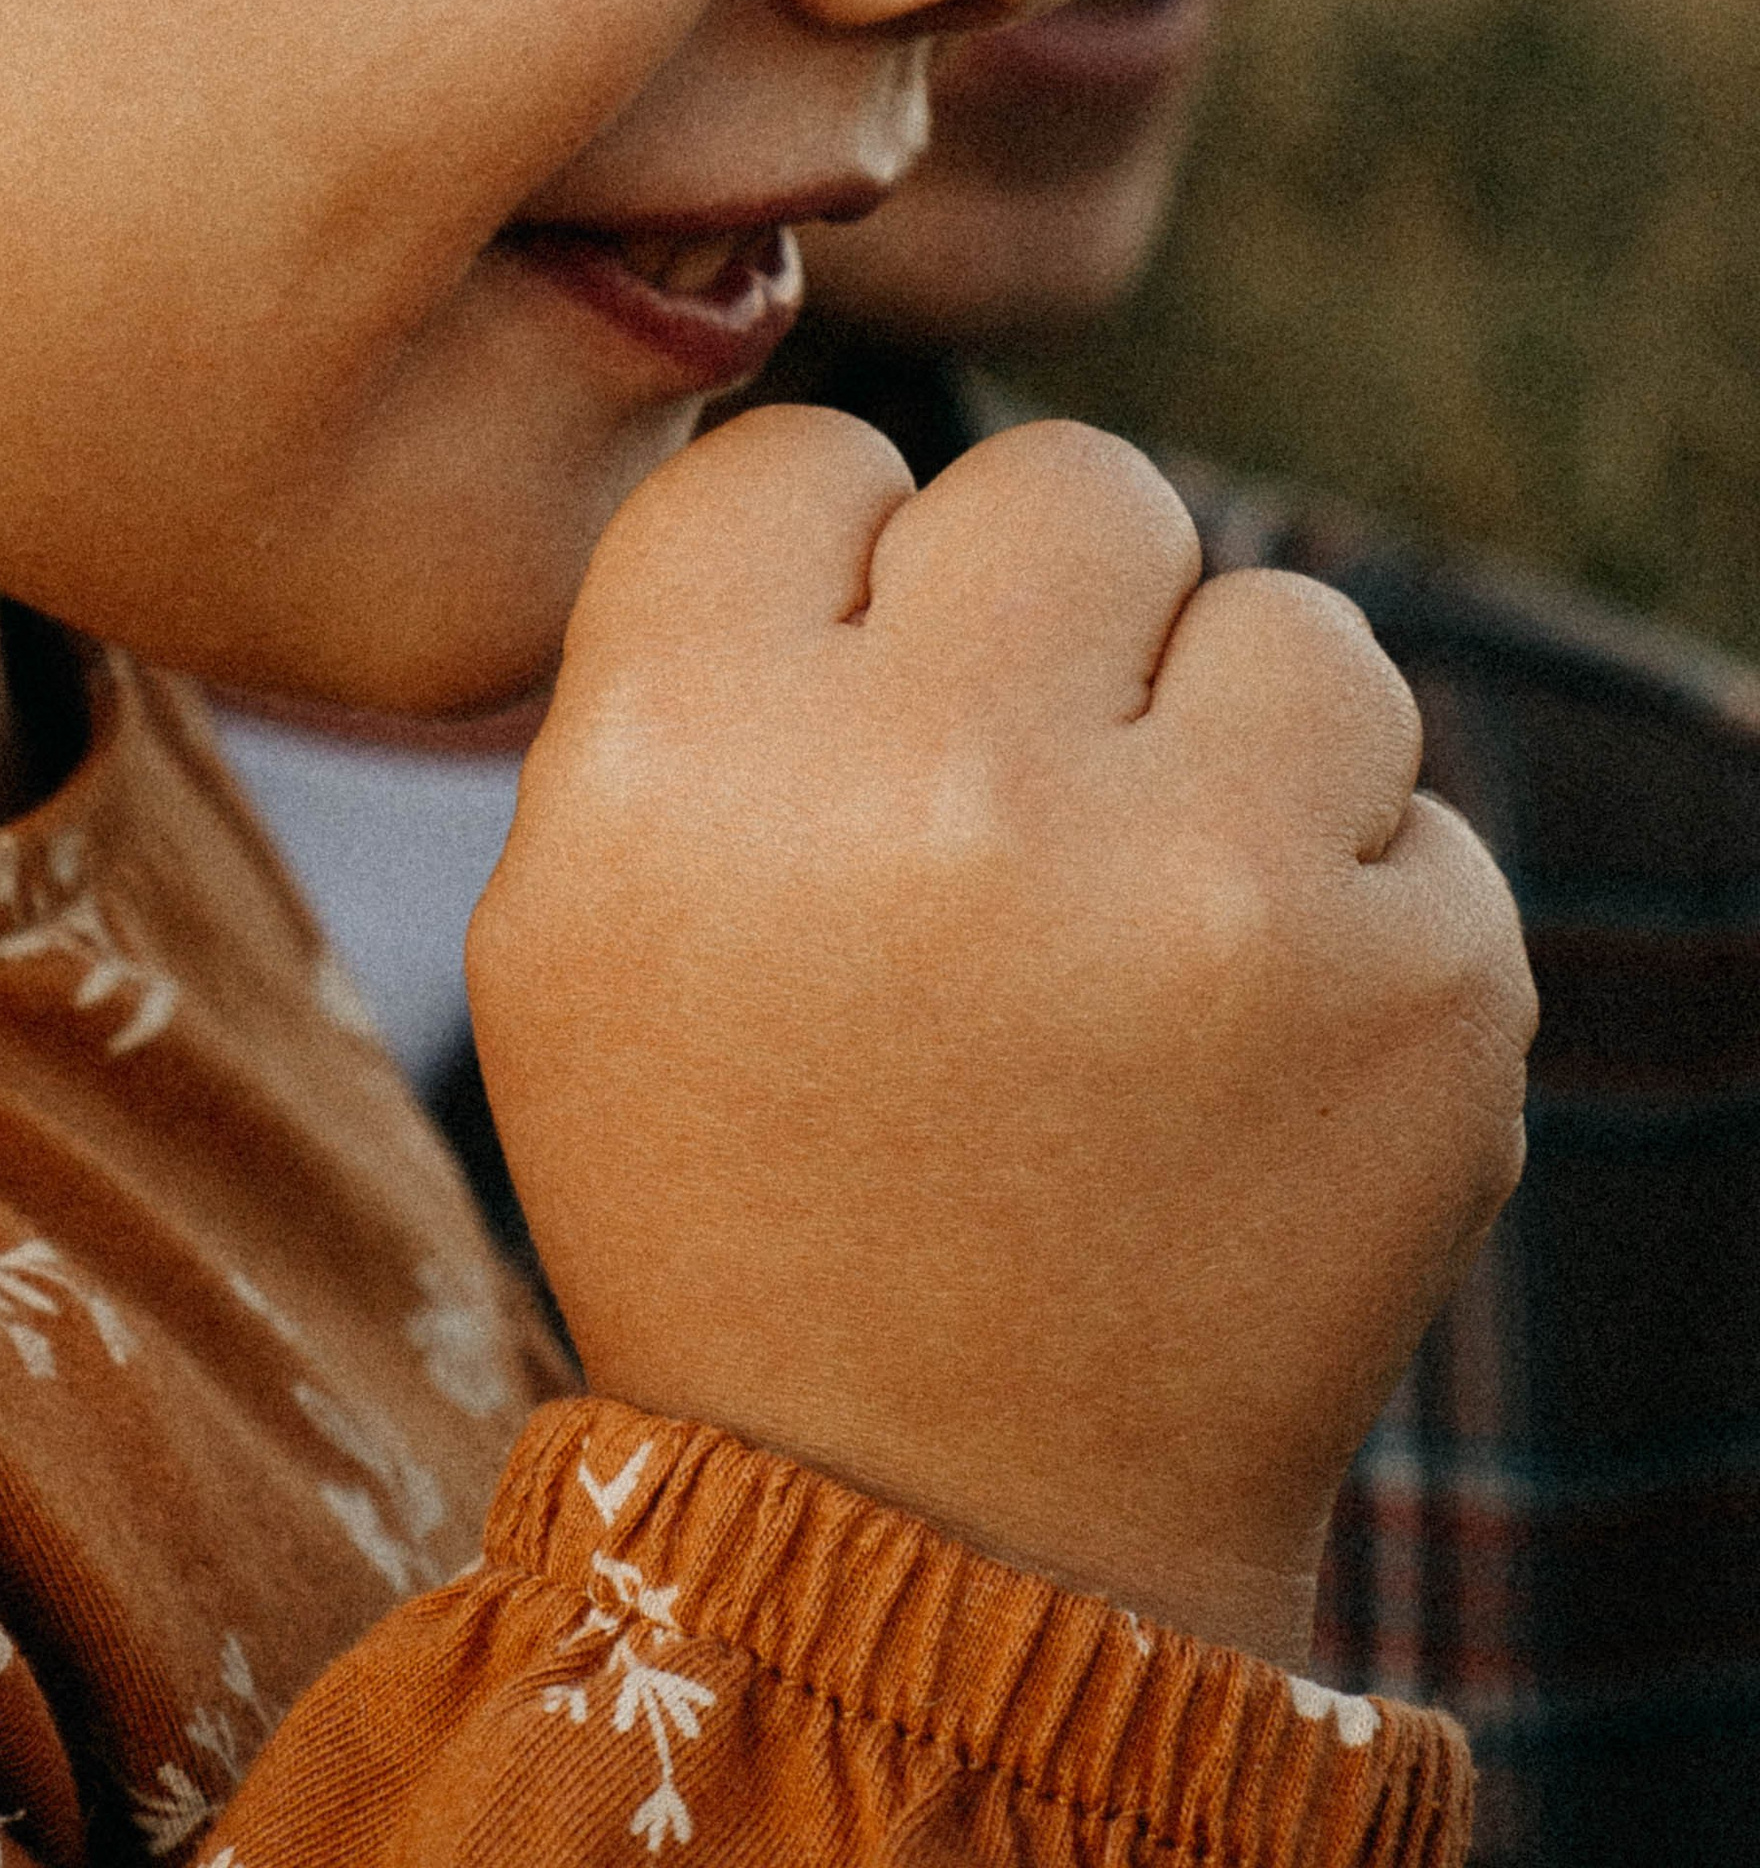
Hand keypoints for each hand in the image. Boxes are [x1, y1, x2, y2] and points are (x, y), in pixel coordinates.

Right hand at [466, 406, 1533, 1667]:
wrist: (940, 1530)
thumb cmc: (733, 1184)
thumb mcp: (567, 911)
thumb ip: (682, 654)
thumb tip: (865, 489)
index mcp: (691, 745)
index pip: (812, 458)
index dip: (834, 584)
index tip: (846, 720)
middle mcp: (940, 782)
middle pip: (1071, 487)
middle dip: (1053, 625)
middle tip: (1019, 801)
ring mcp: (1205, 887)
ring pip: (1290, 619)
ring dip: (1229, 745)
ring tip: (1147, 923)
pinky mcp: (1422, 988)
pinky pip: (1419, 809)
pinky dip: (1345, 909)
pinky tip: (1243, 1049)